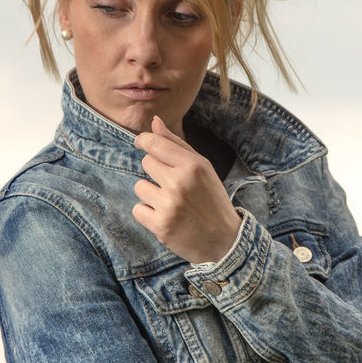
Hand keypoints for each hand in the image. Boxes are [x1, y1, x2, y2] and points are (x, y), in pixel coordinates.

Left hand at [132, 115, 242, 264]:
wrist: (224, 240)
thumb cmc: (212, 200)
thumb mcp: (202, 168)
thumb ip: (177, 144)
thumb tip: (155, 122)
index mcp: (193, 165)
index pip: (155, 143)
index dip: (143, 140)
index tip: (141, 143)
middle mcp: (180, 183)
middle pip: (146, 163)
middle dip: (155, 172)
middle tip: (172, 185)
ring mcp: (169, 205)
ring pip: (139, 186)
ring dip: (150, 194)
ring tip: (170, 203)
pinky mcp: (161, 226)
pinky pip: (138, 209)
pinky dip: (148, 214)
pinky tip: (165, 217)